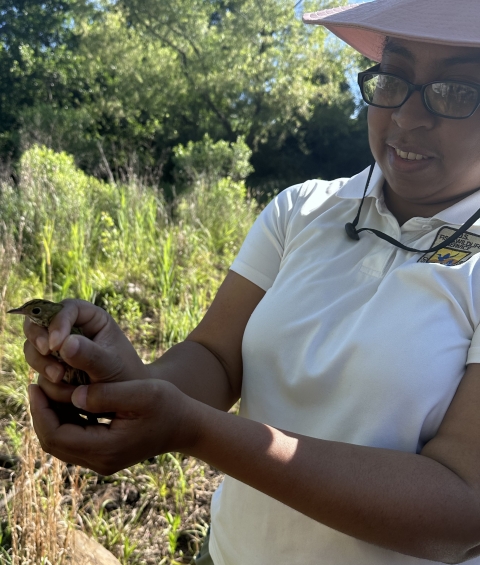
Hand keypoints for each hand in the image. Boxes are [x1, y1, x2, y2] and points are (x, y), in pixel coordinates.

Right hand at [23, 298, 148, 388]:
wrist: (125, 400)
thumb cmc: (125, 376)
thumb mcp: (111, 365)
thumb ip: (90, 355)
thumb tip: (64, 344)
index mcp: (92, 318)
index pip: (67, 308)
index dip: (57, 322)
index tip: (55, 345)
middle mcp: (72, 328)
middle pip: (40, 321)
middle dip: (39, 338)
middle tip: (46, 352)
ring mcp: (59, 347)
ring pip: (33, 345)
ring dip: (40, 361)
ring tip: (59, 377)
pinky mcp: (52, 365)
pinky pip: (37, 367)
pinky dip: (44, 377)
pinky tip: (61, 386)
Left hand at [28, 378, 201, 473]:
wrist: (186, 426)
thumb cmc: (168, 405)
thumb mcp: (141, 393)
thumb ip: (107, 394)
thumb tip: (74, 396)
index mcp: (106, 448)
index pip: (57, 435)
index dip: (40, 411)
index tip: (36, 385)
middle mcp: (100, 462)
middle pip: (54, 443)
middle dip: (40, 414)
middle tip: (36, 385)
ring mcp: (102, 460)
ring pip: (61, 443)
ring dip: (50, 418)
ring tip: (48, 389)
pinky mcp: (105, 454)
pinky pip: (74, 440)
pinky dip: (64, 421)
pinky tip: (66, 399)